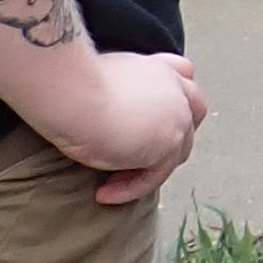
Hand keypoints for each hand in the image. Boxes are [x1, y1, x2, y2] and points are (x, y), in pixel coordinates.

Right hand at [52, 50, 205, 201]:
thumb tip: (107, 116)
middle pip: (193, 112)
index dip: (176, 95)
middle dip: (175, 136)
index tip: (156, 115)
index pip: (184, 74)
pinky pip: (155, 175)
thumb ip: (117, 95)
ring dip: (146, 170)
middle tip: (140, 160)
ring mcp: (177, 115)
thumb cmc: (69, 87)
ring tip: (109, 184)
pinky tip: (104, 194)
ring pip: (176, 150)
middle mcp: (173, 87)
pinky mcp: (169, 142)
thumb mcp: (96, 81)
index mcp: (156, 68)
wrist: (71, 92)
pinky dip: (131, 188)